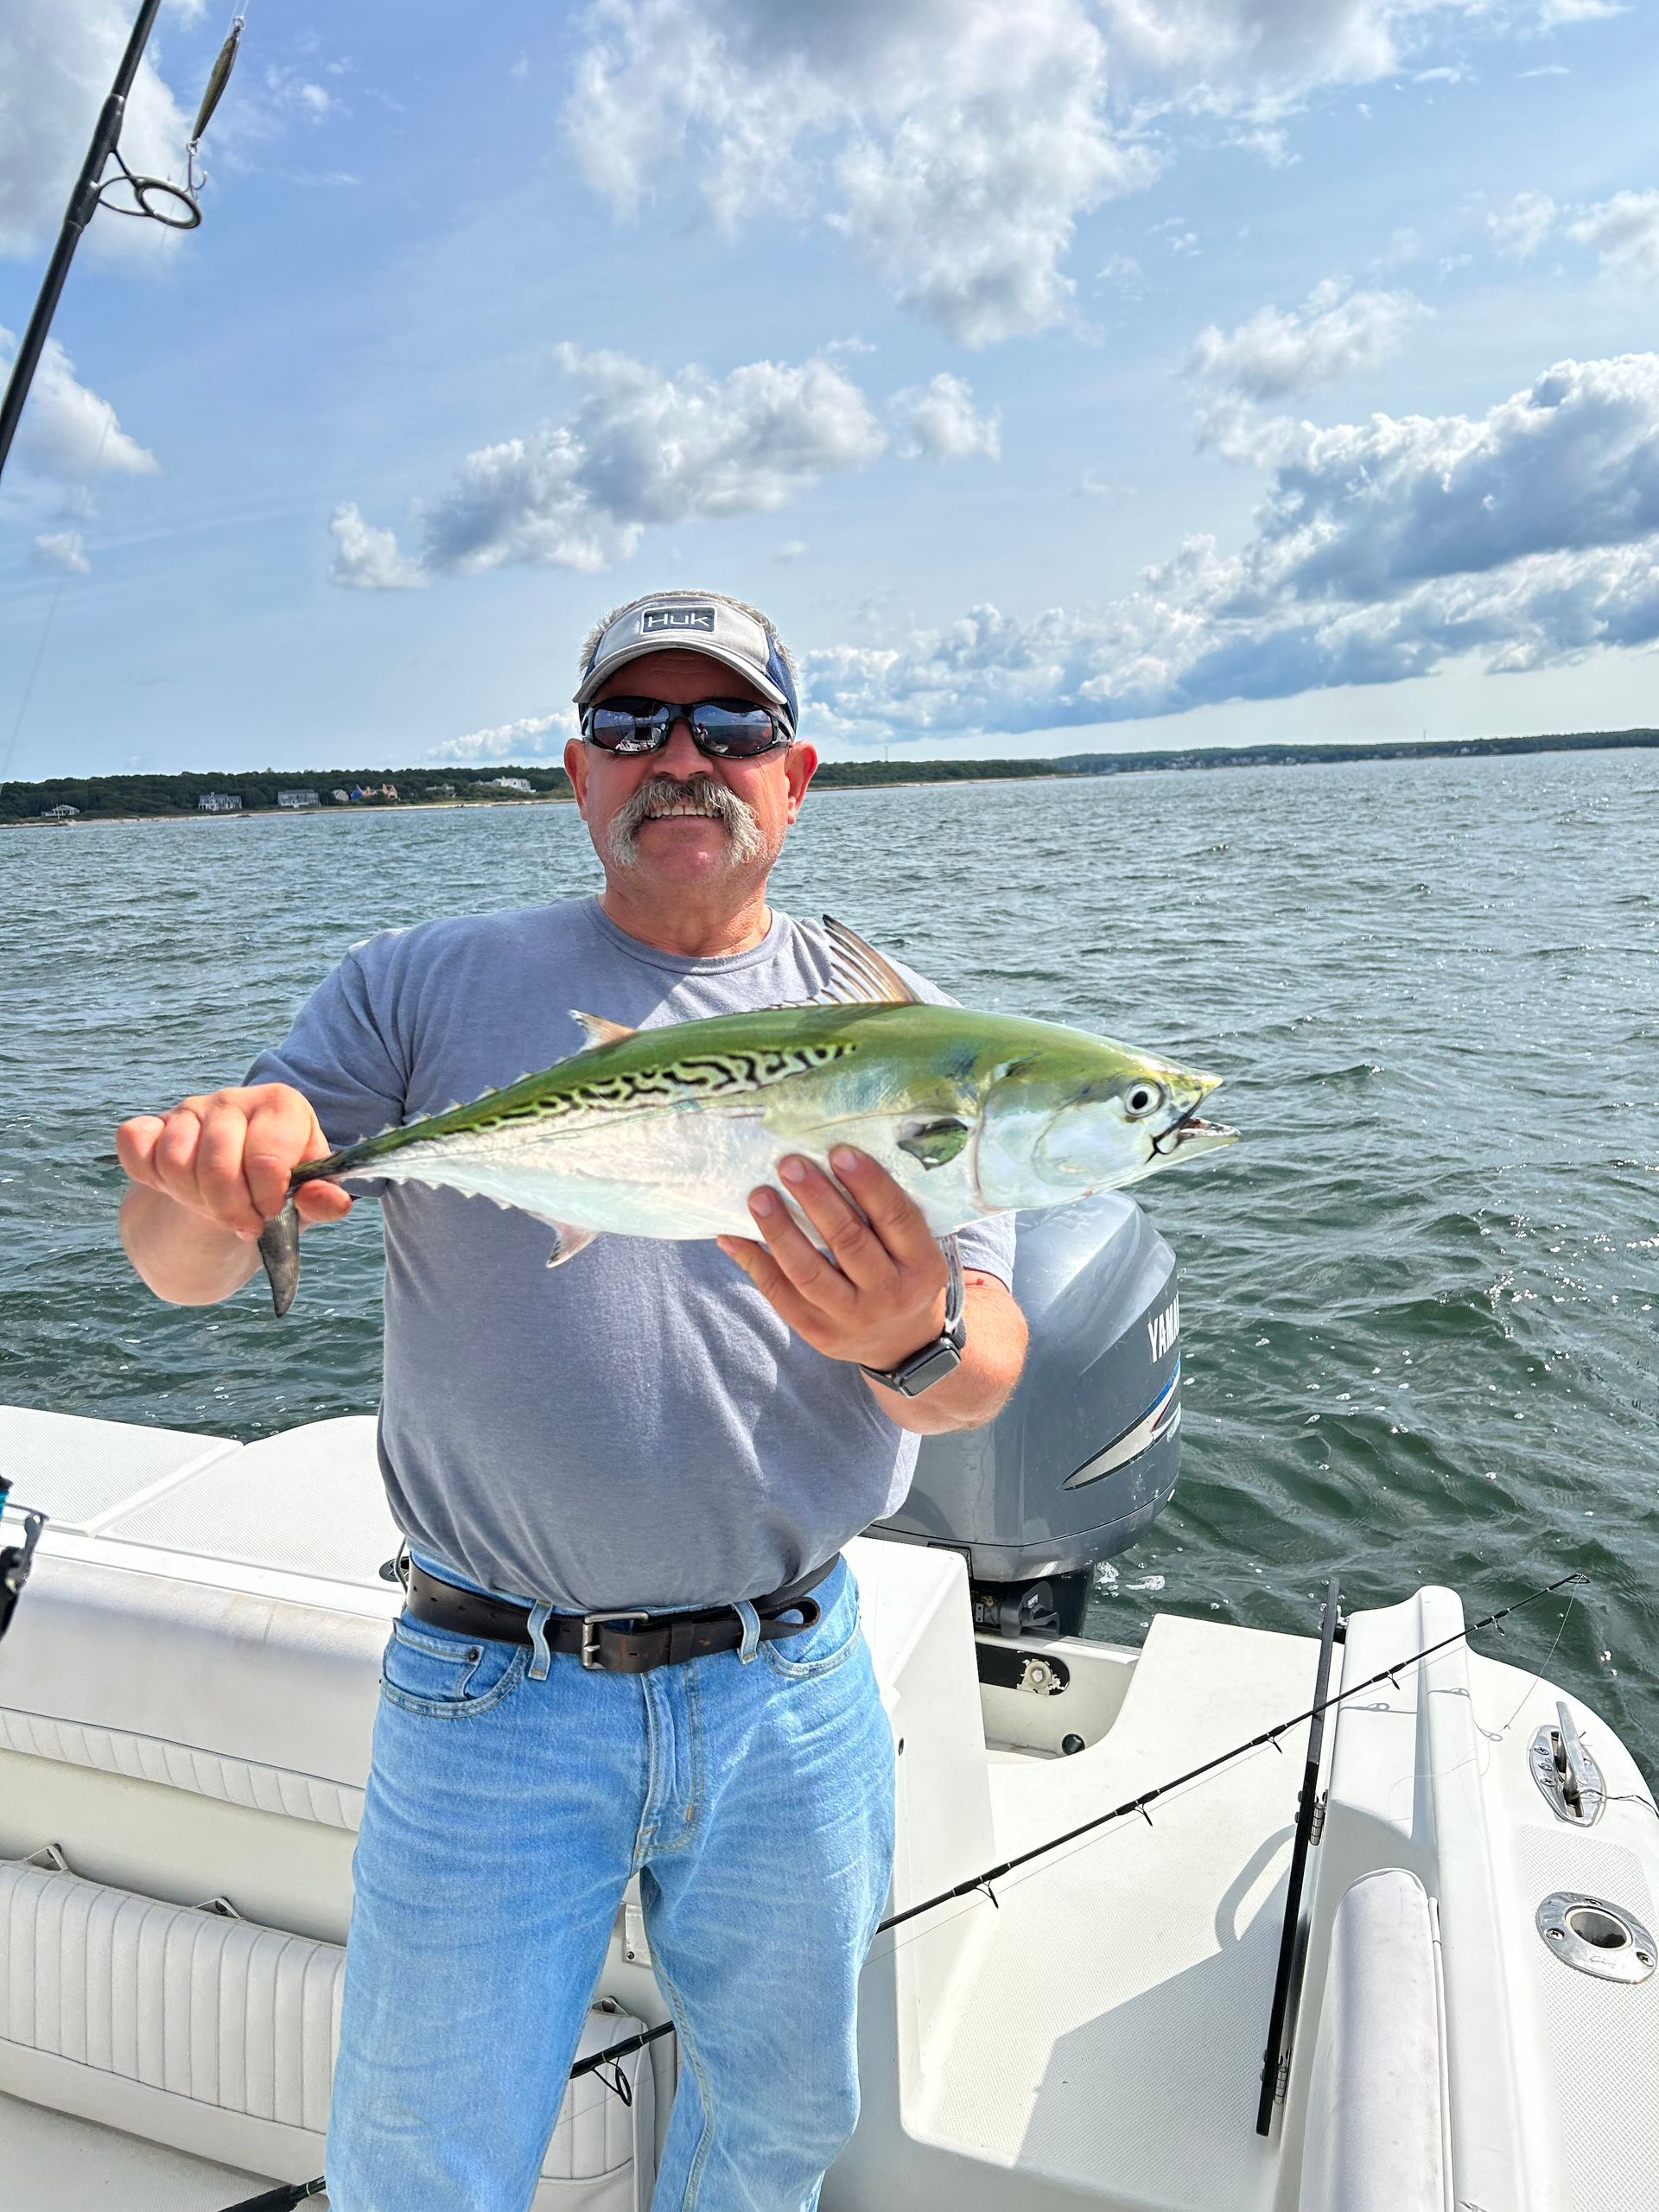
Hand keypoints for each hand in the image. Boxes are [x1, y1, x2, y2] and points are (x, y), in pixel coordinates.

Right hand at [116, 1083, 348, 1242]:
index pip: (266, 1159)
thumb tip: (335, 1203)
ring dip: (191, 1199)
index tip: (269, 1215)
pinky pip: (134, 1145)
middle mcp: (234, 1099)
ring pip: (173, 1162)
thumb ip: (323, 1199)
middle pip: (216, 1165)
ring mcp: (189, 1108)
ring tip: (213, 1205)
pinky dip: (148, 1177)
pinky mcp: (151, 1122)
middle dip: (228, 1209)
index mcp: (283, 1105)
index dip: (266, 1200)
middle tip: (242, 1223)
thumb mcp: (307, 1196)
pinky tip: (175, 1187)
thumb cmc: (277, 1187)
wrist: (234, 1188)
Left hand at [717, 1147, 948, 1371]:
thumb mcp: (916, 1250)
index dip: (869, 1184)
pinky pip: (780, 1295)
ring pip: (809, 1272)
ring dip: (779, 1231)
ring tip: (758, 1197)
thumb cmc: (905, 1276)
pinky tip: (733, 1236)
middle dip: (817, 1199)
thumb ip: (888, 1215)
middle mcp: (890, 1295)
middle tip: (790, 1164)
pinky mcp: (818, 1334)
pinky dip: (754, 1263)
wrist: (904, 1345)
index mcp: (922, 1266)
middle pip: (848, 1242)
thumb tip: (834, 1160)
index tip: (839, 1152)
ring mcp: (852, 1318)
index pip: (896, 1218)